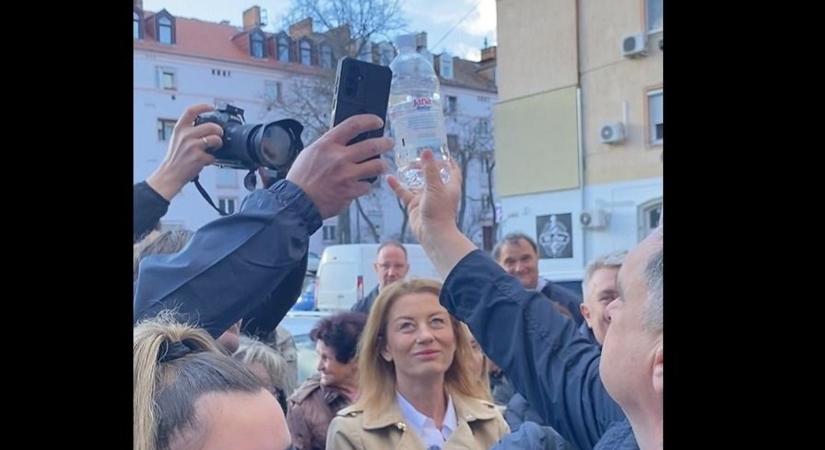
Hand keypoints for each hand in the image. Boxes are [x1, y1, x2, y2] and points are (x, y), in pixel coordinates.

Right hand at [147, 104, 223, 200]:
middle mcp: (185, 135)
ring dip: (219, 143)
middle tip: (219, 134)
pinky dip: (212, 159)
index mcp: (179, 129)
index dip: (203, 106)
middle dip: (219, 130)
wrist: (170, 174)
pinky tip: (206, 160)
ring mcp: (192, 146)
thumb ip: (189, 131)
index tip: (212, 107)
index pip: (191, 111)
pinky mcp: (198, 157)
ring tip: (214, 147)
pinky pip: (213, 156)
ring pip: (216, 139)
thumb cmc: (175, 158)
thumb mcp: (177, 139)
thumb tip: (206, 126)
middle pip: (211, 126)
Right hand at [286, 114, 391, 218]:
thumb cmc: (301, 178)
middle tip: (389, 143)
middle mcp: (339, 157)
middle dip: (385, 143)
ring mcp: (347, 174)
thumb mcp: (311, 153)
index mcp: (328, 144)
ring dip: (382, 165)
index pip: (354, 124)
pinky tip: (362, 184)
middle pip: (372, 145)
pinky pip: (367, 185)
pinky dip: (366, 185)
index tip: (377, 121)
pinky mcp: (351, 190)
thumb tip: (345, 140)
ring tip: (382, 165)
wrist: (297, 201)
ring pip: (376, 166)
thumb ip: (329, 146)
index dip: (369, 120)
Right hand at [387, 149, 474, 277]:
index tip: (439, 150)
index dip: (447, 159)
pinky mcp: (414, 205)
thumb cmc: (440, 212)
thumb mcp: (435, 187)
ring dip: (411, 174)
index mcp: (450, 185)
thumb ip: (430, 169)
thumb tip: (427, 151)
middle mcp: (438, 190)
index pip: (452, 168)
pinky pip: (404, 192)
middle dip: (425, 164)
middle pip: (433, 173)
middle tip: (416, 155)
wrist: (433, 234)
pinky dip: (397, 185)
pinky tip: (390, 178)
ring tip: (403, 163)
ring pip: (417, 182)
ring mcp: (426, 198)